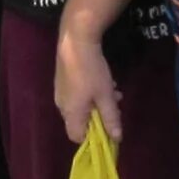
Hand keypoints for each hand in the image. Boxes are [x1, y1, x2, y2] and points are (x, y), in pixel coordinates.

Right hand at [55, 24, 124, 145]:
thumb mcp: (105, 96)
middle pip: (80, 121)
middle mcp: (62, 105)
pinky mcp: (63, 80)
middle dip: (99, 118)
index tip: (108, 130)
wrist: (76, 40)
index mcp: (70, 113)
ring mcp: (61, 91)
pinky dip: (90, 94)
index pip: (76, 137)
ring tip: (115, 93)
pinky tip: (105, 82)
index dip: (92, 138)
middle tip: (115, 108)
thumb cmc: (91, 71)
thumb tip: (117, 138)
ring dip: (98, 104)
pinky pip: (77, 95)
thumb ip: (111, 118)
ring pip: (81, 107)